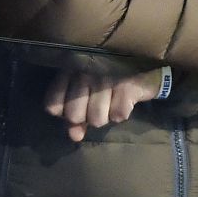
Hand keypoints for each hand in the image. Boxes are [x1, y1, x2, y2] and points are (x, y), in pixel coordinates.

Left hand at [43, 69, 162, 141]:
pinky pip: (118, 115)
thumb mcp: (87, 91)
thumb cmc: (109, 76)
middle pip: (74, 116)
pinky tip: (124, 99)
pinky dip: (122, 112)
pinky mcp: (127, 86)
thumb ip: (77, 114)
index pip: (53, 105)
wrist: (144, 60)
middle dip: (86, 116)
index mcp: (70, 69)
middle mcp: (85, 72)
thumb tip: (75, 137)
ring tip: (112, 101)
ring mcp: (106, 78)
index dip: (64, 113)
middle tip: (97, 103)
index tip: (76, 105)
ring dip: (106, 115)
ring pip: (96, 120)